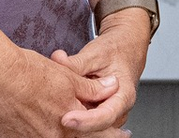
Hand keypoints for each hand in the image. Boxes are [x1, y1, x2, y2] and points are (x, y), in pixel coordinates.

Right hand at [0, 46, 115, 137]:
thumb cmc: (27, 73)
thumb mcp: (68, 76)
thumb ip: (91, 88)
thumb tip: (111, 87)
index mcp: (69, 121)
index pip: (94, 132)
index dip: (109, 134)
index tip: (121, 134)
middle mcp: (51, 136)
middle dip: (84, 133)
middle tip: (100, 131)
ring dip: (55, 132)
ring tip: (47, 121)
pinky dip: (31, 133)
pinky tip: (30, 125)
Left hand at [52, 10, 150, 132]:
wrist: (125, 49)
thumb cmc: (115, 51)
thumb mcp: (96, 53)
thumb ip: (76, 62)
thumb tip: (57, 61)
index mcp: (124, 95)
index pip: (106, 116)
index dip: (85, 121)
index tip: (66, 118)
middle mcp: (119, 110)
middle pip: (96, 128)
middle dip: (75, 122)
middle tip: (53, 111)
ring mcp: (109, 115)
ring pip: (88, 128)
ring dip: (71, 118)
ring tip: (55, 101)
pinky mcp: (98, 116)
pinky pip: (84, 123)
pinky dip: (71, 115)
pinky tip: (58, 104)